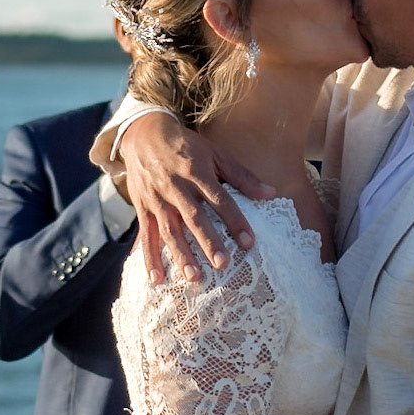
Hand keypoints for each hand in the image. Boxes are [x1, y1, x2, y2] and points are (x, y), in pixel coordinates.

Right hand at [121, 114, 271, 283]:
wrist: (144, 135)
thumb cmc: (186, 147)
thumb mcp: (215, 154)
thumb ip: (242, 176)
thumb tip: (270, 193)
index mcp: (197, 171)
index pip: (219, 199)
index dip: (235, 220)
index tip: (249, 242)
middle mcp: (176, 186)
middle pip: (194, 217)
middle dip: (208, 241)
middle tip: (222, 264)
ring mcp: (157, 199)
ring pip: (169, 230)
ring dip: (181, 254)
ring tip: (193, 277)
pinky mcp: (143, 209)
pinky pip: (146, 236)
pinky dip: (150, 258)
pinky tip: (157, 279)